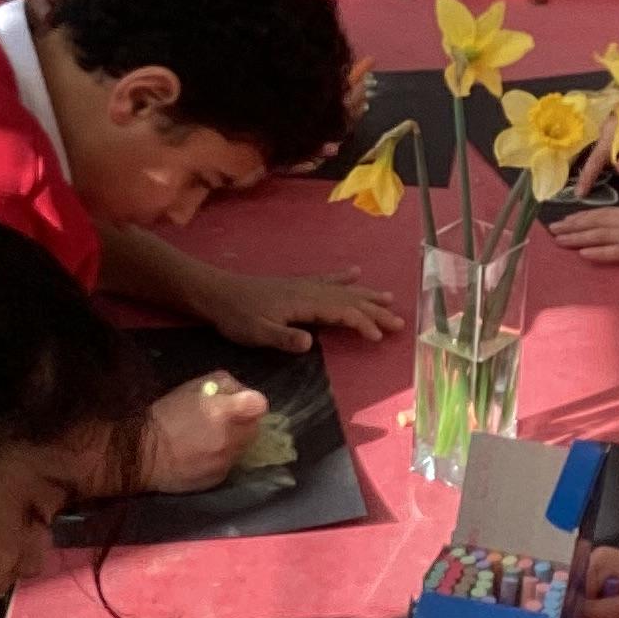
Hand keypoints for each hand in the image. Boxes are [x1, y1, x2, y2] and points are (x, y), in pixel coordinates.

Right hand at [143, 375, 266, 491]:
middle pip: (255, 428)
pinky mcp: (219, 478)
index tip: (243, 403)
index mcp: (222, 412)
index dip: (253, 402)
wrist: (142, 454)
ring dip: (234, 440)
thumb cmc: (165, 416)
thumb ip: (223, 386)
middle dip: (243, 422)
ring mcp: (225, 461)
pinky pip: (230, 463)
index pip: (259, 405)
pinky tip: (203, 454)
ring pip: (243, 447)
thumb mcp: (192, 387)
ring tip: (210, 438)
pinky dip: (223, 457)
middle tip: (224, 420)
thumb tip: (241, 393)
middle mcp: (229, 439)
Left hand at [196, 264, 403, 352]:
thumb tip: (310, 344)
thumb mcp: (257, 332)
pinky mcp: (298, 285)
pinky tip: (355, 273)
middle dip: (376, 311)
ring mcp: (305, 286)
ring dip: (367, 295)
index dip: (363, 323)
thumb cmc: (237, 317)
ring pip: (344, 290)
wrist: (218, 294)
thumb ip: (283, 338)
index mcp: (304, 302)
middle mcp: (310, 290)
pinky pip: (328, 280)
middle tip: (400, 322)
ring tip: (390, 298)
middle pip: (350, 300)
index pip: (342, 312)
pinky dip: (344, 278)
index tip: (379, 337)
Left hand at [550, 198, 618, 269]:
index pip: (609, 213)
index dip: (586, 216)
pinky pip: (616, 252)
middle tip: (553, 229)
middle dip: (574, 225)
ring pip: (601, 235)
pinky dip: (598, 252)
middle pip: (598, 222)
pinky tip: (582, 254)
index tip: (569, 218)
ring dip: (578, 238)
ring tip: (558, 240)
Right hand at [575, 94, 618, 194]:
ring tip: (609, 173)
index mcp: (613, 134)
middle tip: (591, 187)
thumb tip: (618, 169)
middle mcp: (607, 128)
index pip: (595, 160)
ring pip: (603, 150)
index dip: (587, 178)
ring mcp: (609, 125)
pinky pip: (608, 145)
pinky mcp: (615, 126)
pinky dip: (610, 155)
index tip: (580, 194)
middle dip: (595, 171)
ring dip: (605, 162)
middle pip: (596, 155)